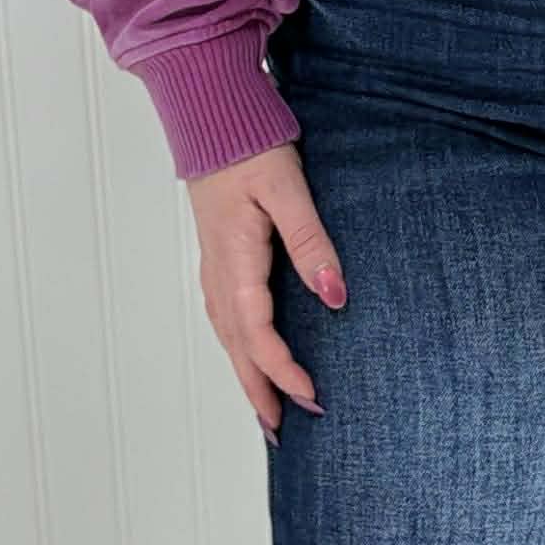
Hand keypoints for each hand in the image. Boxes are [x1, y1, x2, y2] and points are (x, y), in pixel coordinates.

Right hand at [186, 143, 345, 445]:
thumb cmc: (248, 145)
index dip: (284, 372)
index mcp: (235, 261)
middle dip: (260, 392)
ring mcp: (213, 265)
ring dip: (246, 376)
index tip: (312, 397)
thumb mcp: (288, 190)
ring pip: (226, 336)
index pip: (258, 335)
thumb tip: (335, 296)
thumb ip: (311, 242)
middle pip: (236, 349)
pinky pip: (224, 317)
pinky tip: (249, 357)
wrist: (210, 112)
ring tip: (266, 411)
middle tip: (283, 432)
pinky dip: (237, 348)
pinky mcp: (217, 256)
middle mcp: (218, 271)